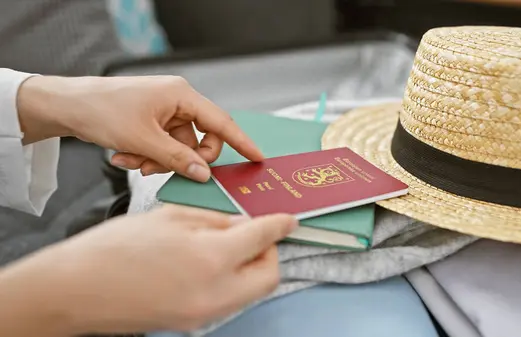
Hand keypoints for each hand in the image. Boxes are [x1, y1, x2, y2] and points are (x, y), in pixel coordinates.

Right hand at [0, 206, 296, 335]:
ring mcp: (205, 315)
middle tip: (255, 232)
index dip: (278, 225)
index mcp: (211, 259)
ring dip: (250, 266)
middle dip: (269, 251)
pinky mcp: (193, 323)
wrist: (75, 291)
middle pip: (268, 275)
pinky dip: (231, 280)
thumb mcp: (171, 218)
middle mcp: (215, 294)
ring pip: (251, 291)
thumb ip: (214, 221)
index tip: (288, 219)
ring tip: (229, 245)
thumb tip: (241, 223)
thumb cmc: (114, 249)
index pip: (262, 239)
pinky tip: (211, 262)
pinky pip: (228, 300)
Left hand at [17, 75, 262, 181]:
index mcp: (181, 95)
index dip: (241, 142)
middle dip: (182, 159)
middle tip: (161, 168)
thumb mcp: (143, 140)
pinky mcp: (152, 122)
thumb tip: (203, 173)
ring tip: (132, 161)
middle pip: (200, 140)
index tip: (257, 158)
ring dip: (157, 161)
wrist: (67, 106)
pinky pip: (163, 147)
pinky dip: (147, 156)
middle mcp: (177, 102)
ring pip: (179, 148)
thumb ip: (178, 159)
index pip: (221, 122)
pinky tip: (125, 156)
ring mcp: (164, 113)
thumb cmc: (102, 110)